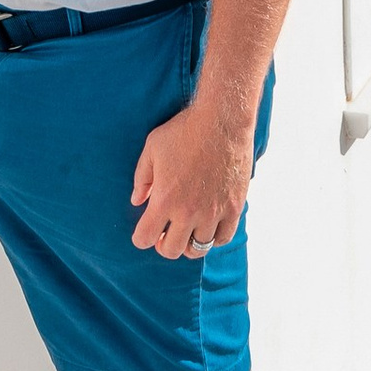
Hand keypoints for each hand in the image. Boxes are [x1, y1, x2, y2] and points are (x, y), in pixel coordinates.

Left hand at [130, 95, 255, 258]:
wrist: (223, 120)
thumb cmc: (184, 131)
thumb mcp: (152, 148)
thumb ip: (141, 178)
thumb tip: (137, 201)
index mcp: (164, 199)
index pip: (144, 239)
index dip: (141, 237)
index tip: (145, 230)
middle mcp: (188, 212)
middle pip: (171, 251)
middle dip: (163, 244)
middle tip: (165, 231)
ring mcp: (213, 212)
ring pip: (197, 249)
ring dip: (188, 242)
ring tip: (187, 229)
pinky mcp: (234, 207)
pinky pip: (223, 238)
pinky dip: (213, 238)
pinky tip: (208, 226)